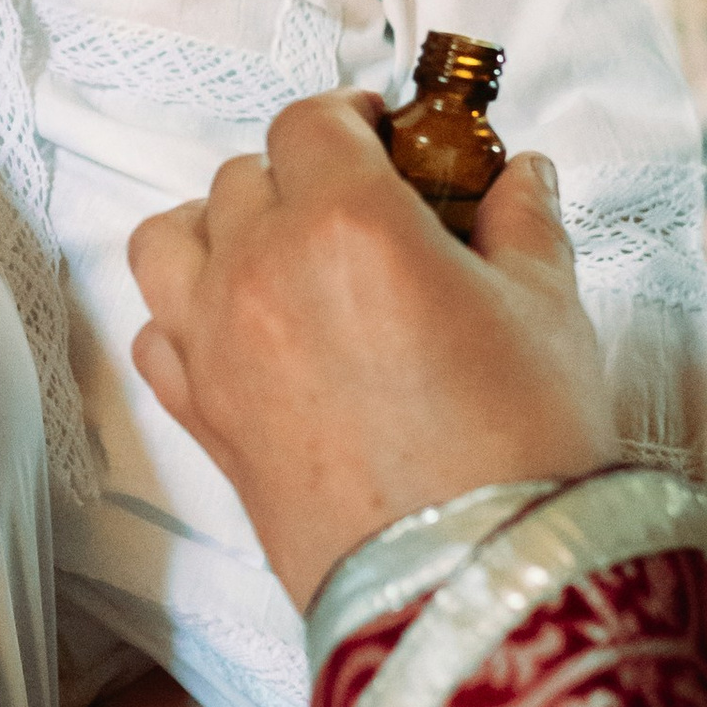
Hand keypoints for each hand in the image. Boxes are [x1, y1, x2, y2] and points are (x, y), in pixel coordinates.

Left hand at [128, 93, 613, 608]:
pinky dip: (188, 316)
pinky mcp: (203, 419)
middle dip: (304, 175)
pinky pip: (158, 333)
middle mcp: (260, 272)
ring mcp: (217, 347)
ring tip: (282, 254)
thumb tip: (520, 177)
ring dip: (219, 228)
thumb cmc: (521, 448)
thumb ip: (522, 222)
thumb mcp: (548, 310)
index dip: (351, 118)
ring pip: (172, 240)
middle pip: (247, 176)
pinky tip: (249, 331)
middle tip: (367, 208)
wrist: (473, 589)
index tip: (387, 137)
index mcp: (344, 223)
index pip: (312, 121)